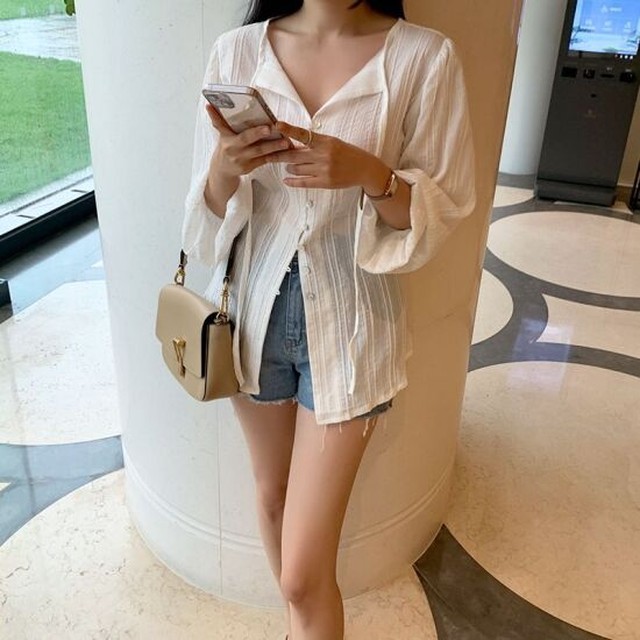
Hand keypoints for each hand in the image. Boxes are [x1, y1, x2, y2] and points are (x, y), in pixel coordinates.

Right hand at [206, 104, 290, 178]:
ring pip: (263, 154)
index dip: (255, 133)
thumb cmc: (225, 147)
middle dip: (269, 142)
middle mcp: (237, 154)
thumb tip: (208, 106)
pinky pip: (265, 161)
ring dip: (275, 148)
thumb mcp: (221, 135)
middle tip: (280, 134)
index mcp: (230, 143)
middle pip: (256, 147)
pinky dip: (275, 155)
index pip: (244, 137)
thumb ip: (218, 120)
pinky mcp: (251, 168)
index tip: (267, 127)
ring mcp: (245, 162)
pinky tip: (286, 151)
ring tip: (287, 143)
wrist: (222, 170)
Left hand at [271, 121, 388, 192]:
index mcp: (326, 141)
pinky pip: (304, 182)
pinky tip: (286, 179)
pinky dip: (293, 181)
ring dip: (289, 167)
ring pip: (297, 169)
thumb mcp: (333, 143)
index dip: (289, 130)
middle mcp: (324, 155)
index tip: (277, 125)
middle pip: (294, 155)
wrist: (364, 169)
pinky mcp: (325, 182)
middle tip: (268, 153)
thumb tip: (294, 145)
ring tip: (287, 165)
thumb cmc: (348, 153)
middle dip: (279, 154)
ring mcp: (324, 170)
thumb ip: (315, 144)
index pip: (304, 134)